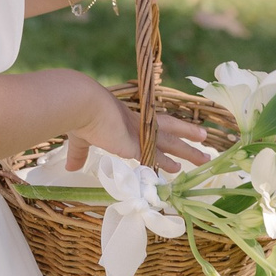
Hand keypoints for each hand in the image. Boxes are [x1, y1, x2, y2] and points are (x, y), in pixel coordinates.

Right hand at [65, 77, 217, 180]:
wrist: (82, 104)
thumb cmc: (80, 115)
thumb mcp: (80, 138)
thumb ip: (79, 154)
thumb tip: (70, 168)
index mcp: (127, 119)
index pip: (155, 126)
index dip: (168, 130)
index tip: (181, 135)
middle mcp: (138, 125)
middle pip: (170, 132)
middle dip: (188, 137)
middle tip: (205, 141)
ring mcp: (139, 134)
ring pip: (171, 144)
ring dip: (188, 150)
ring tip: (205, 157)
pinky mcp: (135, 145)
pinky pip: (154, 157)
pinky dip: (165, 164)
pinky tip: (177, 170)